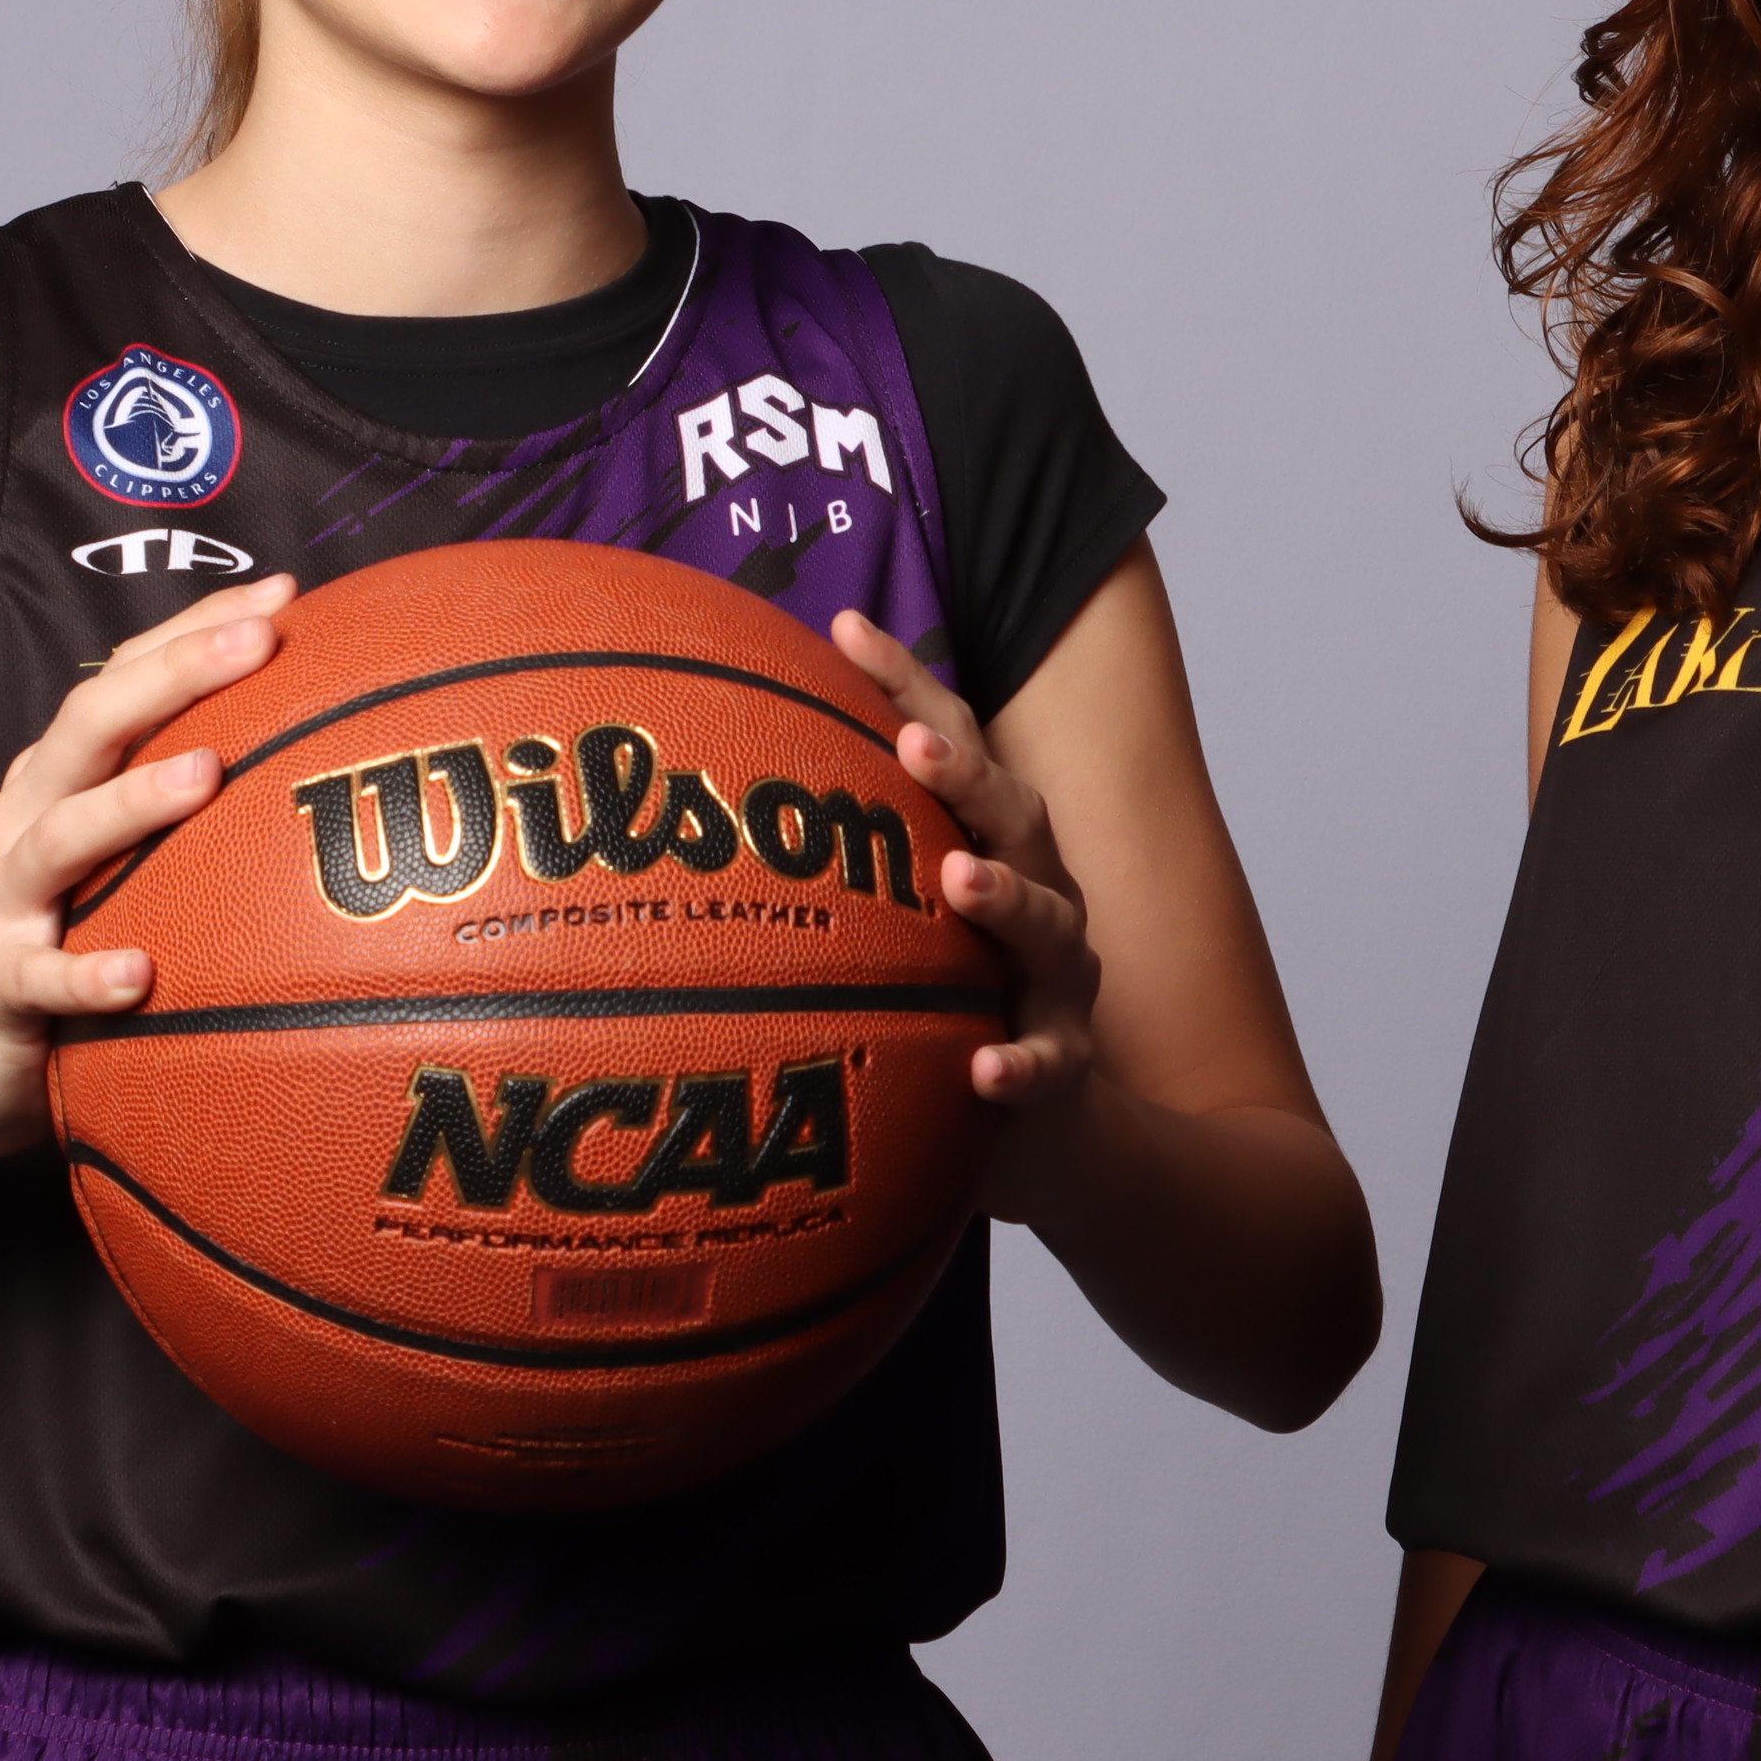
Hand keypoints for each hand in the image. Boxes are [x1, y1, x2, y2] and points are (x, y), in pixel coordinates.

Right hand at [0, 571, 290, 1157]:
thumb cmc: (56, 938)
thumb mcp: (111, 857)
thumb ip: (178, 796)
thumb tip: (304, 745)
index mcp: (58, 780)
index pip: (121, 678)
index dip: (193, 629)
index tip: (283, 595)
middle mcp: (25, 821)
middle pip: (88, 728)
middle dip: (174, 675)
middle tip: (260, 642)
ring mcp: (3, 904)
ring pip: (60, 839)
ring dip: (132, 802)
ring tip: (207, 773)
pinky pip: (41, 979)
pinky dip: (85, 975)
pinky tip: (138, 974)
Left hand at [833, 610, 1103, 1222]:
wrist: (1054, 1131)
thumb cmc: (954, 998)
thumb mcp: (900, 921)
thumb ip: (832, 861)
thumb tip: (694, 789)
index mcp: (990, 844)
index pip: (953, 744)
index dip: (905, 683)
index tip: (846, 629)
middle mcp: (1037, 891)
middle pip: (1014, 814)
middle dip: (966, 776)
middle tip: (912, 746)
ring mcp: (1058, 977)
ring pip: (1049, 924)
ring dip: (1007, 899)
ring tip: (960, 882)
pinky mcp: (1065, 1061)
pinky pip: (1050, 1062)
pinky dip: (1024, 1063)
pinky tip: (986, 1070)